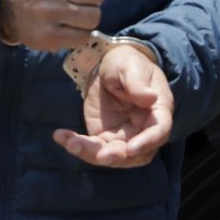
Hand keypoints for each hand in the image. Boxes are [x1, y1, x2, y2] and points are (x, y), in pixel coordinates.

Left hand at [53, 43, 172, 167]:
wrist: (108, 68)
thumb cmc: (126, 64)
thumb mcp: (131, 66)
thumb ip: (138, 82)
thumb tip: (150, 97)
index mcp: (157, 111)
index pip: (159, 131)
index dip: (147, 142)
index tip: (131, 148)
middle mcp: (143, 130)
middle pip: (134, 152)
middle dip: (116, 156)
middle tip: (100, 155)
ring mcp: (123, 137)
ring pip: (110, 154)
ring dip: (91, 153)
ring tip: (71, 143)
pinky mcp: (103, 137)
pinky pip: (91, 148)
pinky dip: (75, 144)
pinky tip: (60, 136)